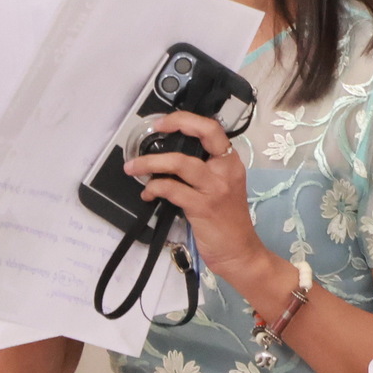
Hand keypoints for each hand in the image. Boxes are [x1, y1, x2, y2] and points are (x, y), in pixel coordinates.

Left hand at [123, 111, 284, 305]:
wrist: (239, 252)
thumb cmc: (227, 221)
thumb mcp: (222, 188)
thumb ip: (204, 171)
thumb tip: (169, 158)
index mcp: (231, 163)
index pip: (213, 129)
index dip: (187, 119)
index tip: (164, 122)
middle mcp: (226, 170)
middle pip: (204, 134)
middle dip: (177, 124)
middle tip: (155, 128)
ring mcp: (215, 188)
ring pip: (181, 163)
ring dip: (151, 163)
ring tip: (132, 167)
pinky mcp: (202, 207)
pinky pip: (172, 190)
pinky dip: (154, 188)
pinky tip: (147, 193)